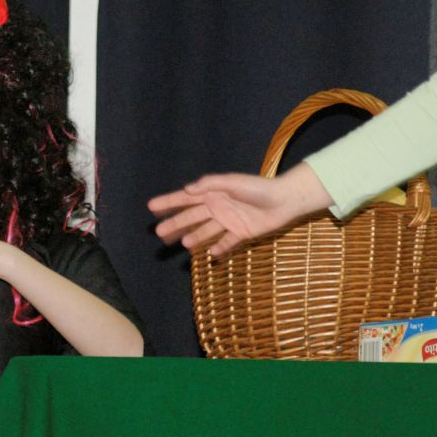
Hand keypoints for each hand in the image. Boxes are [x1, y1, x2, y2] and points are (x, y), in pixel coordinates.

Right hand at [149, 166, 328, 256]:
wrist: (285, 200)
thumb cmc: (258, 187)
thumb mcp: (232, 182)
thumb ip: (210, 185)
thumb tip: (188, 190)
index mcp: (213, 193)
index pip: (186, 198)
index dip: (168, 202)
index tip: (151, 206)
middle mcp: (218, 207)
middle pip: (191, 217)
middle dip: (175, 223)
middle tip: (159, 232)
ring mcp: (229, 221)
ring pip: (206, 230)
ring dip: (194, 237)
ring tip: (183, 244)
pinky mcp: (241, 232)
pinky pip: (227, 242)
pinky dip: (219, 248)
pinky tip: (211, 254)